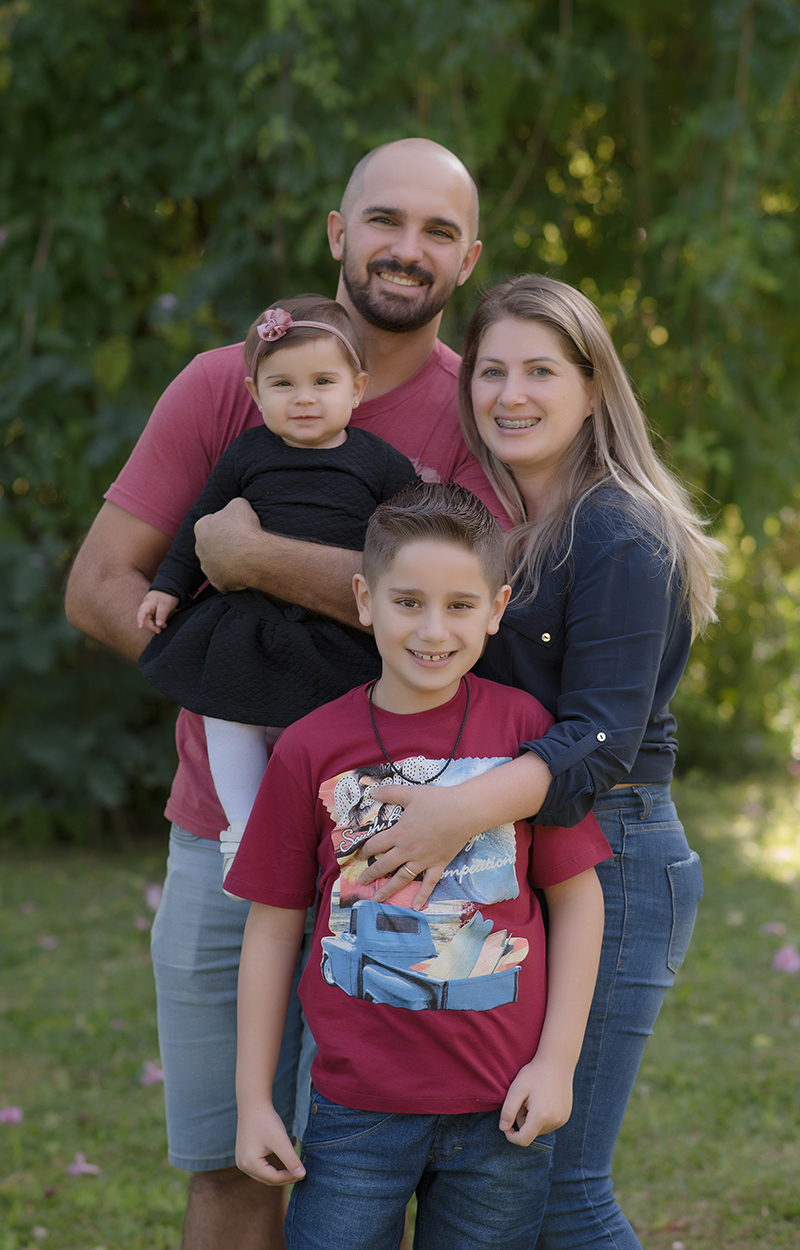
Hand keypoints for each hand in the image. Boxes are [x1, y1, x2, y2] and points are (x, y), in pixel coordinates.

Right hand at [137, 590, 178, 633]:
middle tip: (159, 631)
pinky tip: (165, 625)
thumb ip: (161, 614)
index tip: (141, 627)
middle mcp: (148, 608)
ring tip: (165, 626)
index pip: (142, 612)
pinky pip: (156, 620)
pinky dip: (160, 624)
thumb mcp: (166, 604)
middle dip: (152, 626)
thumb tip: (158, 624)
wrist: (174, 589)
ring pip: (151, 621)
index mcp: (148, 603)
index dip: (140, 620)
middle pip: (146, 619)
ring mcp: (153, 611)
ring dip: (157, 626)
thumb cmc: (168, 594)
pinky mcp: (157, 613)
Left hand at [194, 497, 261, 591]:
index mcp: (201, 527)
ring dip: (226, 561)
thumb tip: (233, 510)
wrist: (252, 556)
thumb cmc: (245, 528)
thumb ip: (232, 506)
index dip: (225, 524)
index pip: (211, 522)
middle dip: (222, 543)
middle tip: (240, 543)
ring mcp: (207, 567)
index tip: (236, 527)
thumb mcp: (240, 505)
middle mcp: (199, 548)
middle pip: (211, 544)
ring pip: (216, 562)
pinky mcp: (216, 582)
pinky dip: (232, 577)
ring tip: (243, 558)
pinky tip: (243, 572)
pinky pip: (224, 579)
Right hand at [235, 1101, 305, 1186]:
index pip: (274, 1178)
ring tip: (294, 1170)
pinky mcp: (244, 1156)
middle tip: (301, 1173)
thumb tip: (302, 1175)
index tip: (304, 1174)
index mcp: (250, 1164)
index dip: (290, 1177)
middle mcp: (243, 1166)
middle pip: (268, 1179)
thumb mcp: (281, 1141)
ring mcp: (242, 1162)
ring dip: (278, 1174)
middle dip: (285, 1177)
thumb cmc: (266, 1121)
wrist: (253, 1105)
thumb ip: (291, 1159)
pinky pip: (260, 1168)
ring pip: (264, 1175)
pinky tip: (283, 1164)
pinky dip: (271, 1169)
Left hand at [357, 783, 482, 909]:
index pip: (375, 845)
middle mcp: (407, 850)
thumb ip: (389, 793)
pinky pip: (428, 883)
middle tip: (361, 882)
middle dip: (370, 874)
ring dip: (388, 889)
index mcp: (398, 834)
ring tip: (377, 898)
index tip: (357, 857)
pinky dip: (422, 896)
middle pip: (384, 865)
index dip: (364, 851)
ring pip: (401, 878)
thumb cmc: (437, 800)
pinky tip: (416, 907)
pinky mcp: (438, 865)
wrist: (463, 811)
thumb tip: (372, 790)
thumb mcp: (410, 793)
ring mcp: (423, 860)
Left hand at [498, 1054, 573, 1146]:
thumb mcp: (516, 1089)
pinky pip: (549, 1123)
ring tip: (534, 1098)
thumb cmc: (534, 1074)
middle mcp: (554, 1122)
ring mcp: (562, 1119)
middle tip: (524, 1100)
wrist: (557, 1062)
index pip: (523, 1140)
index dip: (511, 1136)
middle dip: (523, 1121)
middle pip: (531, 1133)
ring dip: (533, 1118)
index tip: (505, 1124)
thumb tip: (503, 1129)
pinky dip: (543, 1116)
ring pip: (539, 1128)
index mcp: (541, 1117)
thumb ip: (508, 1111)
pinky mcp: (566, 1116)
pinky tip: (544, 1099)